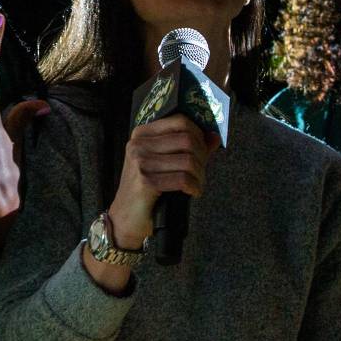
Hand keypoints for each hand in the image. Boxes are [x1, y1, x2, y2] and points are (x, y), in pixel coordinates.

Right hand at [107, 114, 219, 249]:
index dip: (198, 135)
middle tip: (201, 173)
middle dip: (202, 157)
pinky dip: (194, 187)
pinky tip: (193, 192)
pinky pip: (183, 179)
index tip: (202, 151)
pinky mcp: (146, 181)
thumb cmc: (146, 190)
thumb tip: (214, 136)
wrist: (125, 219)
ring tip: (197, 184)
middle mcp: (139, 144)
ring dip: (200, 175)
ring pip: (188, 160)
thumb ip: (189, 147)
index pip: (180, 121)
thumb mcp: (165, 163)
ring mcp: (140, 162)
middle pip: (187, 140)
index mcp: (142, 134)